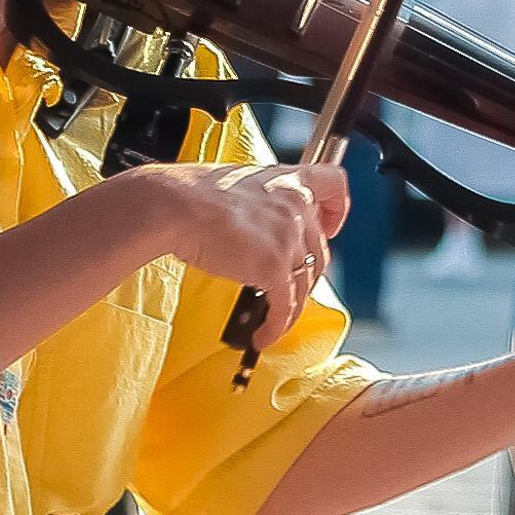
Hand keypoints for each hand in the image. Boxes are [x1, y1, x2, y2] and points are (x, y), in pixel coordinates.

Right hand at [138, 159, 350, 341]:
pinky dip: (277, 326)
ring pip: (305, 284)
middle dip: (304, 274)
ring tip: (273, 320)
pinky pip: (285, 307)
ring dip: (291, 308)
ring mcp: (288, 238)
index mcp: (289, 180)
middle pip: (319, 250)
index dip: (336, 210)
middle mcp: (297, 207)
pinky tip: (264, 334)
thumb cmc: (194, 194)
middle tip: (285, 284)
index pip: (335, 185)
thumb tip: (257, 226)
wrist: (177, 206)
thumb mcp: (239, 183)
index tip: (329, 227)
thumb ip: (260, 203)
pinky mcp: (274, 268)